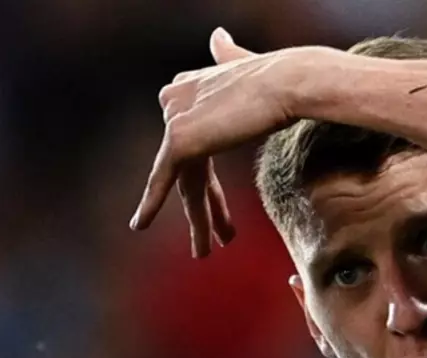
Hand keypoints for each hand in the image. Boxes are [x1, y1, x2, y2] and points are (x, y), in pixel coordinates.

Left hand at [130, 28, 322, 256]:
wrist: (287, 82)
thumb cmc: (280, 78)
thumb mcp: (247, 65)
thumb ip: (228, 56)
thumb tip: (217, 36)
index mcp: (187, 86)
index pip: (196, 148)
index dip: (212, 187)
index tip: (224, 218)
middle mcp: (174, 100)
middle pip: (190, 169)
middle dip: (206, 208)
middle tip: (217, 241)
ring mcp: (174, 119)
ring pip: (185, 182)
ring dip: (197, 220)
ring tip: (203, 252)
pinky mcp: (177, 138)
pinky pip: (162, 179)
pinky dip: (150, 203)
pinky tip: (139, 225)